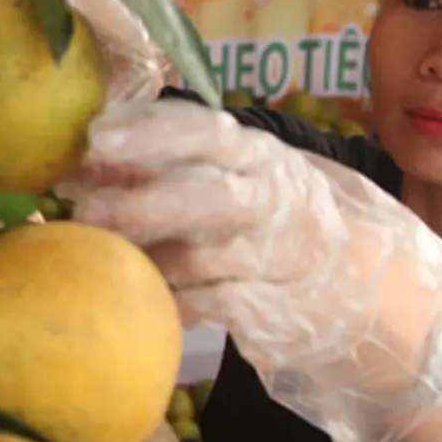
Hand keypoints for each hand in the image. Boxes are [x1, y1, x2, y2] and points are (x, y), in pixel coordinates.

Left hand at [60, 100, 441, 441]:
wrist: (364, 286)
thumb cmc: (267, 222)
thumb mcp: (231, 181)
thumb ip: (164, 170)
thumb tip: (76, 162)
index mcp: (259, 157)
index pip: (208, 132)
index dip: (152, 132)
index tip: (95, 136)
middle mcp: (274, 200)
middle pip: (211, 194)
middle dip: (149, 199)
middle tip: (86, 206)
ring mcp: (279, 258)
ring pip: (207, 257)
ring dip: (147, 257)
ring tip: (96, 252)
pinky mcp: (277, 309)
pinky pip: (216, 306)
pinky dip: (174, 302)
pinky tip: (138, 297)